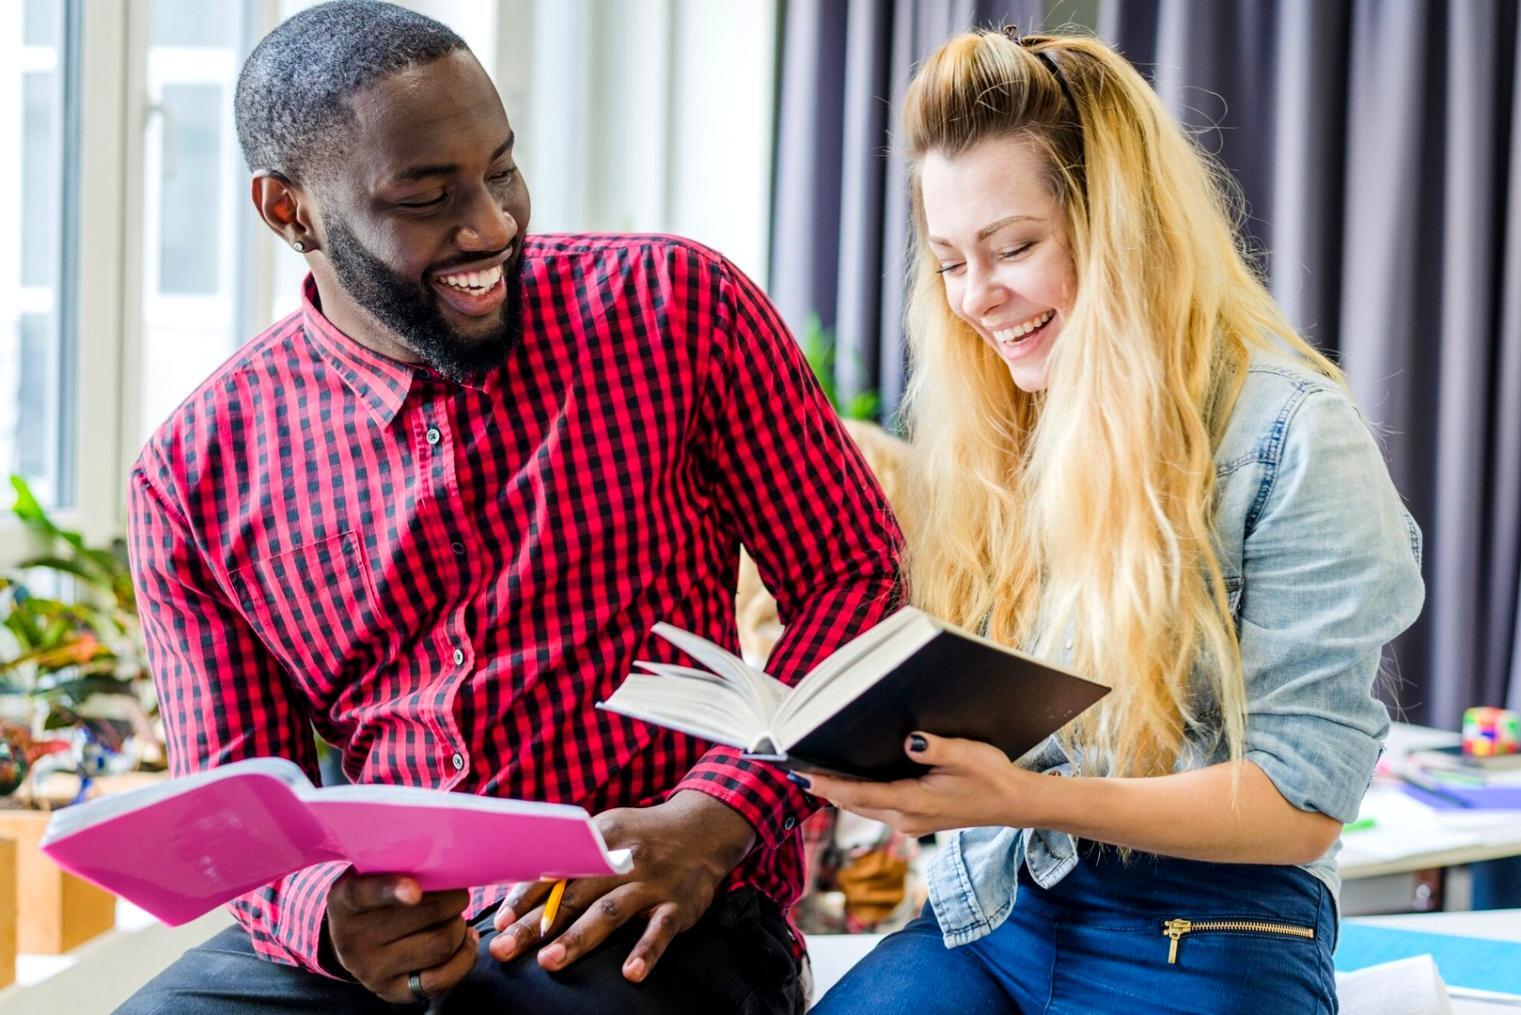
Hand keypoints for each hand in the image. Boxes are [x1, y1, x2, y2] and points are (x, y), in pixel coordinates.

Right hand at [326, 871, 477, 1002]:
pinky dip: (465, 955)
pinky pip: (441, 979)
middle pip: (425, 914)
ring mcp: (372, 971)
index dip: (391, 890)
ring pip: (440, 944)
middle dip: (453, 899)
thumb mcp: (370, 873)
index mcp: (344, 901)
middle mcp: (353, 940)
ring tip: (456, 916)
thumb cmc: (374, 896)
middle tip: (457, 892)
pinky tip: (466, 938)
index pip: (364, 894)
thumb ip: (395, 864)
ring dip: (459, 925)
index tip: (415, 890)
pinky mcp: (394, 992)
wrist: (352, 941)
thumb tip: (442, 856)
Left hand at [488, 790, 755, 981]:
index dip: (527, 895)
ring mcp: (652, 883)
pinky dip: (646, 951)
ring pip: (610, 912)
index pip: (557, 868)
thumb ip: (573, 859)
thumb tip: (525, 892)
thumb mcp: (608, 833)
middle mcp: (623, 860)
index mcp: (600, 838)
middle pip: (574, 895)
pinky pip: (660, 930)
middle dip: (537, 924)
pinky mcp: (678, 905)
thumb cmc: (641, 838)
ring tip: (549, 962)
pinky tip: (631, 974)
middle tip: (504, 949)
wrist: (703, 829)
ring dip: (578, 937)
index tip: (500, 921)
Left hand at [804, 732, 1044, 835]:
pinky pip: (877, 808)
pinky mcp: (916, 821)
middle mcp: (905, 819)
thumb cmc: (991, 777)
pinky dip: (859, 795)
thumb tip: (908, 740)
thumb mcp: (965, 755)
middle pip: (853, 803)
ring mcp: (910, 823)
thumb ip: (933, 747)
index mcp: (912, 803)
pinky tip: (851, 780)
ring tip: (815, 771)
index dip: (827, 785)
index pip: (858, 794)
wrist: (1014, 804)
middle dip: (826, 787)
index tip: (801, 775)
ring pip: (864, 807)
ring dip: (840, 792)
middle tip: (796, 768)